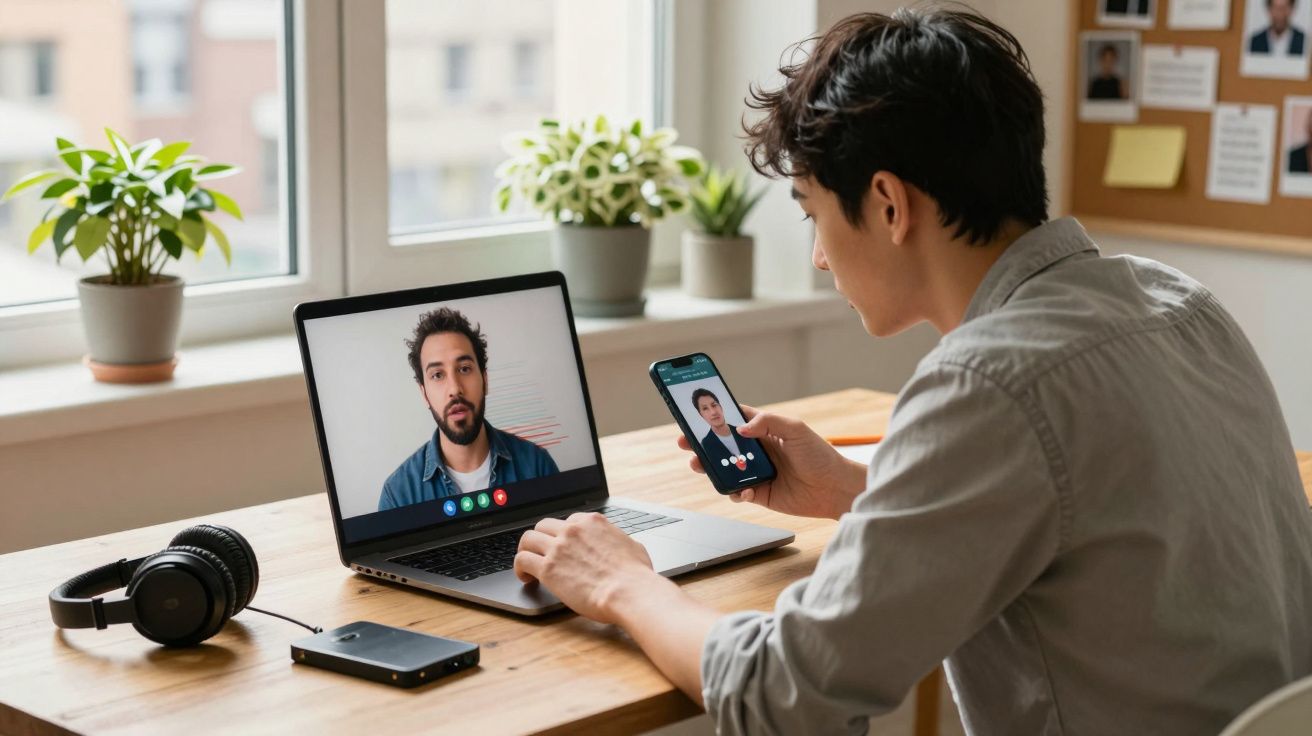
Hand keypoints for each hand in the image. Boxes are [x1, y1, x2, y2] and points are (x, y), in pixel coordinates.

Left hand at [514, 513, 658, 622]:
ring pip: (527, 539)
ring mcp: (558, 547)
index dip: (562, 535)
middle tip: (542, 553)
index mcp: (592, 522)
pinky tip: (526, 578)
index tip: (562, 547)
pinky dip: (520, 568)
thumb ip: (618, 541)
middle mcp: (572, 530)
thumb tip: (620, 546)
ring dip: (526, 551)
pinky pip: (522, 560)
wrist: (629, 591)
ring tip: (527, 564)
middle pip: (543, 526)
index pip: (567, 521)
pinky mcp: (548, 568)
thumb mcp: (632, 546)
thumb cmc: (636, 575)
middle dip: (541, 539)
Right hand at [677, 405, 865, 519]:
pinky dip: (734, 492)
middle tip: (686, 443)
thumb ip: (768, 421)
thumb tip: (741, 427)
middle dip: (702, 444)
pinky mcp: (759, 493)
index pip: (734, 419)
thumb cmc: (820, 456)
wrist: (834, 489)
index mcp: (765, 430)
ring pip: (725, 469)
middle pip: (722, 445)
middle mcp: (757, 450)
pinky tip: (743, 490)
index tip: (695, 415)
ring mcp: (756, 472)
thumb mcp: (796, 429)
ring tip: (700, 465)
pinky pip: (737, 492)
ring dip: (710, 467)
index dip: (714, 417)